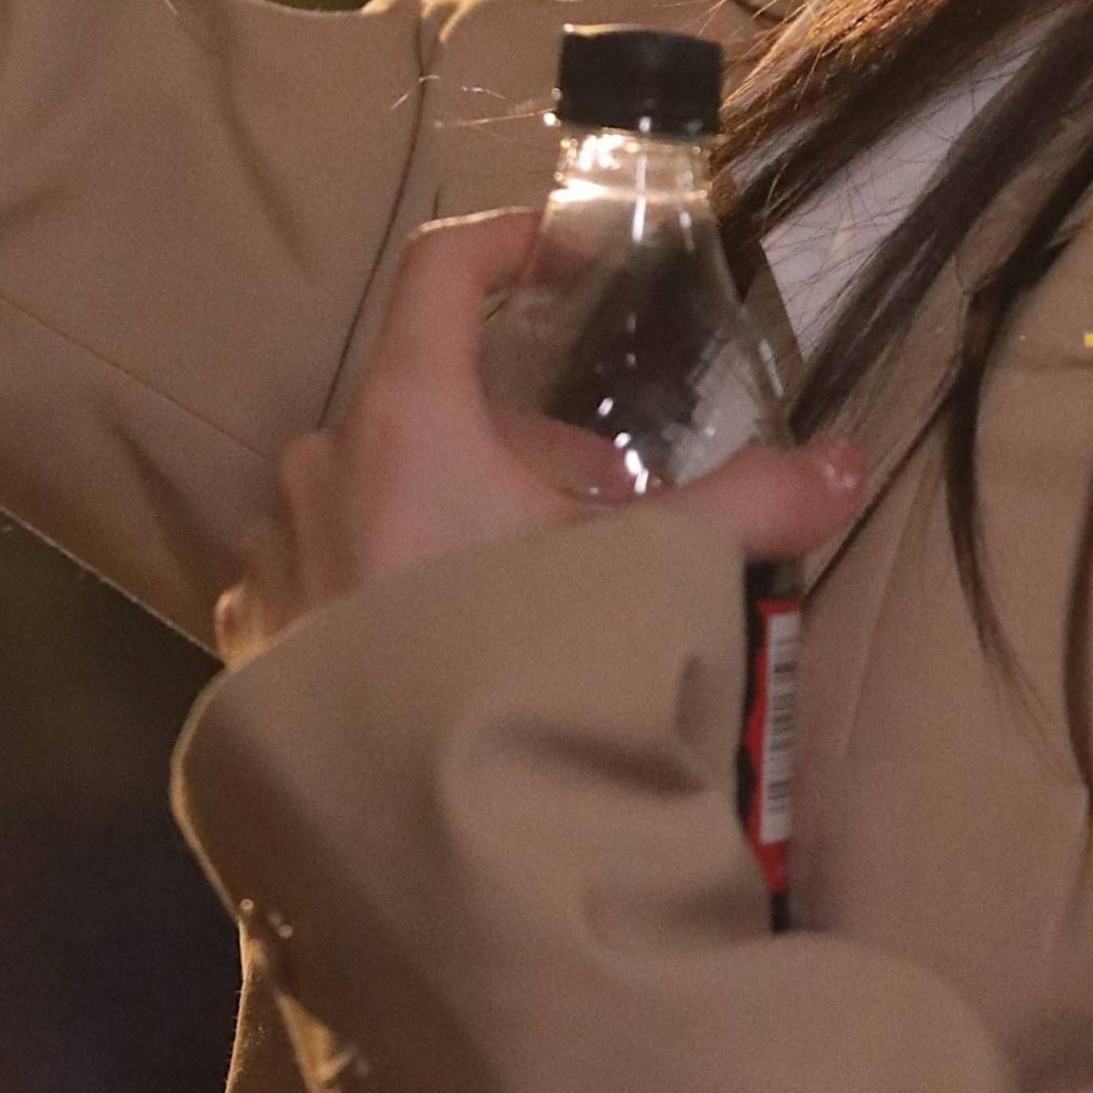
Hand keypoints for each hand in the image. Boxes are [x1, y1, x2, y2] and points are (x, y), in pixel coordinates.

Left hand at [211, 209, 865, 669]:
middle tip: (597, 519)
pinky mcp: (249, 643)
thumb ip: (751, 508)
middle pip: (428, 405)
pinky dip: (384, 588)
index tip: (567, 257)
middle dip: (520, 447)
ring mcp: (272, 558)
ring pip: (374, 495)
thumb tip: (843, 463)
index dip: (509, 244)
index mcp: (406, 419)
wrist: (425, 848)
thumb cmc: (527, 671)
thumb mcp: (653, 579)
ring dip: (449, 522)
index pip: (441, 272)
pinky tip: (445, 657)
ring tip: (524, 604)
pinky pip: (324, 576)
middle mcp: (320, 467)